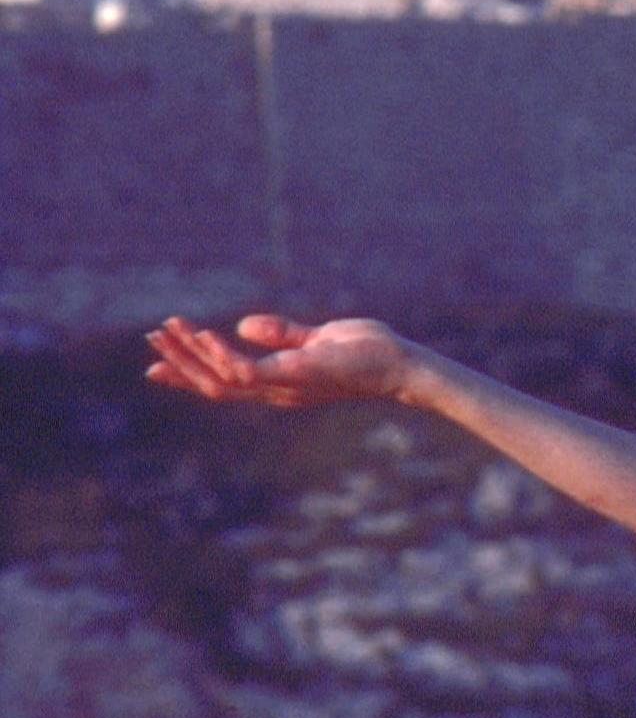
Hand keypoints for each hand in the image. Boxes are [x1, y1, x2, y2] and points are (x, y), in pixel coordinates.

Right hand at [143, 313, 412, 409]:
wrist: (401, 363)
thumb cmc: (366, 352)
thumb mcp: (316, 339)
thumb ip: (281, 335)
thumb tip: (242, 326)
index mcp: (278, 382)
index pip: (223, 384)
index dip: (188, 375)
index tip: (156, 363)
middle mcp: (277, 390)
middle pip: (214, 386)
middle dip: (180, 364)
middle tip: (152, 339)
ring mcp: (285, 386)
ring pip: (223, 380)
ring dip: (192, 354)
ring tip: (169, 328)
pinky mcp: (296, 375)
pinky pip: (248, 371)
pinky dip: (222, 354)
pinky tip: (206, 334)